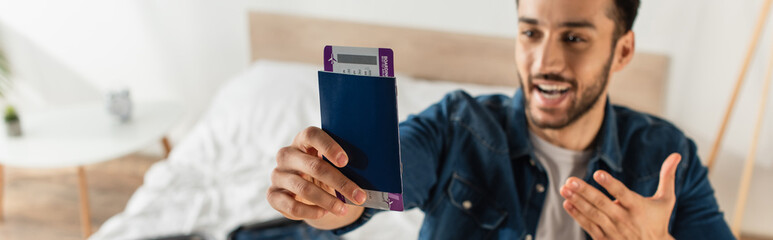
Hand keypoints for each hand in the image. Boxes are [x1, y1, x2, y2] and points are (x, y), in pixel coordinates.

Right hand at [267, 126, 367, 220]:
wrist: (305, 189)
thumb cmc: (324, 170)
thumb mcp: (332, 163)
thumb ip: (344, 162)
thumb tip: (373, 171)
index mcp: (302, 140)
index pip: (312, 135)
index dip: (328, 146)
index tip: (345, 161)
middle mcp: (287, 155)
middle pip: (313, 166)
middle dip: (340, 182)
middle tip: (359, 195)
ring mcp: (278, 174)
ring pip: (304, 188)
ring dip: (327, 201)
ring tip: (344, 209)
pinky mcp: (273, 194)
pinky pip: (291, 206)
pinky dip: (310, 211)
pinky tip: (323, 213)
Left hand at [560, 153, 681, 239]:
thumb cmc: (658, 220)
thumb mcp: (666, 200)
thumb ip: (668, 177)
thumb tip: (677, 155)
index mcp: (638, 207)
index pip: (623, 194)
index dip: (610, 184)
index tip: (598, 173)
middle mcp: (624, 219)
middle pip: (602, 204)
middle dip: (585, 192)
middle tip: (571, 180)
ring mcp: (613, 230)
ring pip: (593, 214)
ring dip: (577, 201)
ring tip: (564, 188)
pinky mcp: (605, 238)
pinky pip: (588, 225)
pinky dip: (577, 215)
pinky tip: (567, 203)